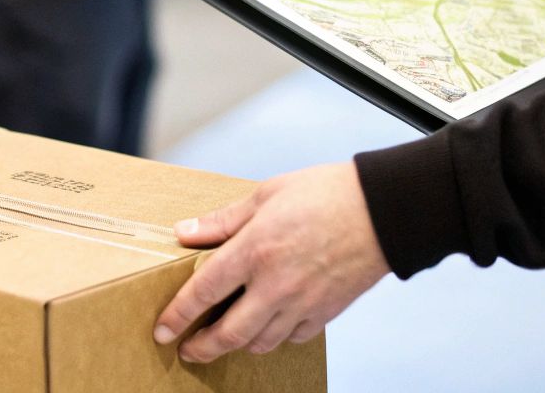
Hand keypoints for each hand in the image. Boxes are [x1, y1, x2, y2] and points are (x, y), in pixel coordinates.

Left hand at [153, 163, 389, 363]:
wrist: (383, 210)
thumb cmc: (326, 194)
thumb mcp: (266, 195)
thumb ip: (223, 221)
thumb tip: (185, 232)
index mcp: (254, 251)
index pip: (202, 293)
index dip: (177, 316)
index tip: (162, 331)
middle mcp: (275, 285)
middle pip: (229, 334)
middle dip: (202, 348)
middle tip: (187, 351)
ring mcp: (302, 303)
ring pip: (260, 342)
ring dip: (237, 346)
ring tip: (225, 339)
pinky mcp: (326, 312)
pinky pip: (293, 338)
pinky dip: (275, 337)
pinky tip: (268, 327)